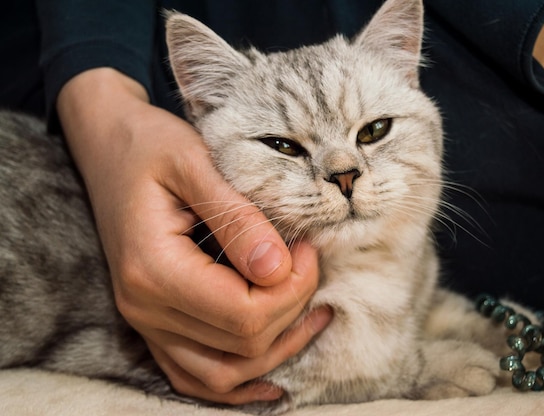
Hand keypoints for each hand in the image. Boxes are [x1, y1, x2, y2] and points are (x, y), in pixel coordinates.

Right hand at [57, 68, 331, 403]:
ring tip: (314, 311)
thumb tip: (278, 269)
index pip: (244, 314)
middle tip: (308, 260)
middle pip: (242, 344)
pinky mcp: (155, 321)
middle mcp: (144, 307)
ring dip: (276, 349)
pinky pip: (197, 376)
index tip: (307, 247)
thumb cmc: (150, 145)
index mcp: (153, 269)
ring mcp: (147, 321)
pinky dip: (238, 380)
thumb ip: (236, 218)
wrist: (109, 146)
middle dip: (291, 307)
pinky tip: (272, 375)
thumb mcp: (194, 163)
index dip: (292, 288)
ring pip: (223, 374)